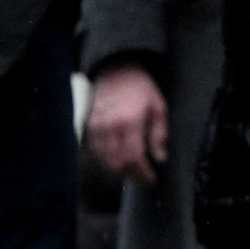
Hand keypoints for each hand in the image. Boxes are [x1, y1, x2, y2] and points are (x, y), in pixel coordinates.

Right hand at [87, 62, 168, 182]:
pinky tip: (119, 159)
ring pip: (106, 160)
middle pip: (118, 163)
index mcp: (129, 121)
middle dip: (132, 174)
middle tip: (143, 177)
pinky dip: (108, 160)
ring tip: (132, 170)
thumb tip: (160, 158)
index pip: (134, 157)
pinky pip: (97, 152)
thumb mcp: (158, 107)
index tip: (151, 179)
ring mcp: (97, 127)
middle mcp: (110, 127)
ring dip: (120, 169)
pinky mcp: (89, 127)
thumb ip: (159, 134)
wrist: (116, 69)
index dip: (143, 173)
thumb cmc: (140, 87)